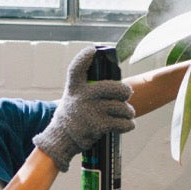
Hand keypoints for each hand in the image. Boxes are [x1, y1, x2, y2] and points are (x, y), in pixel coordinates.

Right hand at [33, 47, 135, 171]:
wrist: (62, 140)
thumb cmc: (70, 117)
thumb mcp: (71, 98)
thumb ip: (85, 89)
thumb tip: (110, 83)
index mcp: (74, 88)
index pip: (76, 68)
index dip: (84, 57)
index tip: (91, 50)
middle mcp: (83, 97)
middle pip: (112, 87)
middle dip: (125, 91)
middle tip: (127, 94)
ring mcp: (91, 111)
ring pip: (121, 107)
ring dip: (128, 111)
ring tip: (128, 113)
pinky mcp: (99, 125)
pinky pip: (122, 123)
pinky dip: (128, 124)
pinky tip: (128, 124)